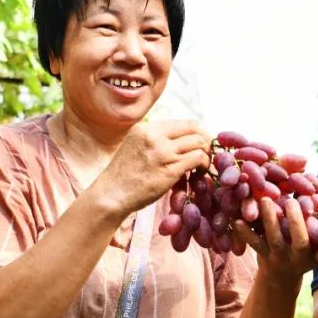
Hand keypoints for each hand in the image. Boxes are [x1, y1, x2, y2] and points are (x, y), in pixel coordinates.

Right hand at [96, 120, 211, 215]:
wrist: (111, 195)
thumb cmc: (123, 176)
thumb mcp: (134, 146)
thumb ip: (154, 139)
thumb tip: (178, 138)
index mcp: (146, 128)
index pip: (183, 123)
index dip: (197, 132)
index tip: (199, 144)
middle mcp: (155, 136)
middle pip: (194, 129)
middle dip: (205, 141)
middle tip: (205, 154)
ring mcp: (163, 152)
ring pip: (199, 143)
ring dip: (205, 154)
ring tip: (200, 166)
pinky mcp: (170, 169)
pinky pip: (198, 158)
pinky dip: (203, 165)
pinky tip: (197, 174)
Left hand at [232, 197, 317, 284]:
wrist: (281, 277)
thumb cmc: (305, 250)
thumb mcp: (317, 242)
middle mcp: (301, 259)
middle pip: (301, 242)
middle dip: (296, 222)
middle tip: (292, 201)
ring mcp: (281, 259)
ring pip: (275, 239)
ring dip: (270, 219)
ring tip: (265, 200)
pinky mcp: (263, 257)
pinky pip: (254, 244)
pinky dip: (245, 232)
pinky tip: (237, 220)